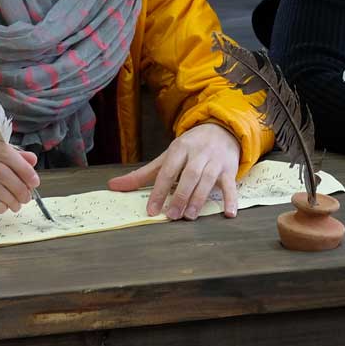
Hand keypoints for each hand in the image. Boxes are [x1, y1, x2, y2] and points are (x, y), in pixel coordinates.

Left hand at [108, 123, 242, 219]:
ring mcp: (215, 161)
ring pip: (208, 180)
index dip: (159, 191)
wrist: (221, 129)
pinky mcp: (230, 169)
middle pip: (188, 176)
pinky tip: (229, 214)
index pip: (167, 171)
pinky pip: (231, 185)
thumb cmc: (190, 148)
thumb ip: (143, 174)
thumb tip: (113, 185)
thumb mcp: (167, 156)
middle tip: (172, 216)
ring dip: (199, 199)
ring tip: (189, 216)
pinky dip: (231, 200)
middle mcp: (198, 153)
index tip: (152, 210)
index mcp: (179, 149)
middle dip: (180, 196)